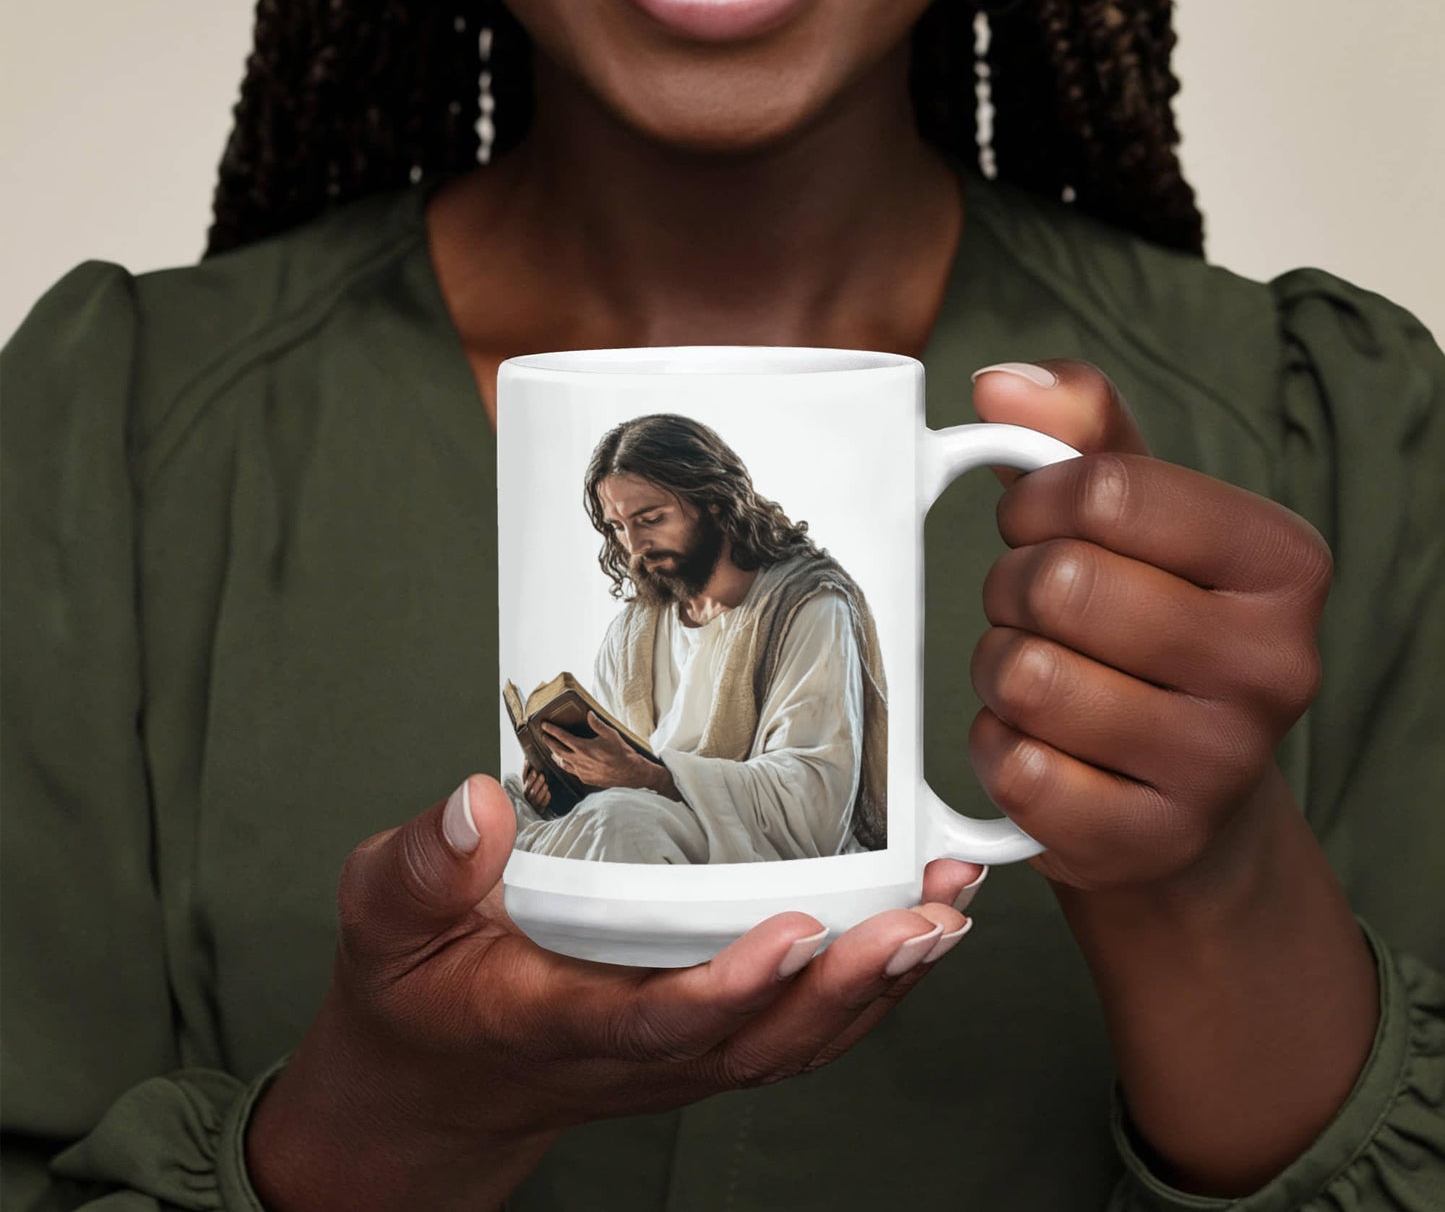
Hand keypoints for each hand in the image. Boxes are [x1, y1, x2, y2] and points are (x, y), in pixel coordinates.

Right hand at [245, 775, 984, 1211]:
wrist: (429, 1085)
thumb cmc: (412, 991)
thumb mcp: (385, 917)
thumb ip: (423, 866)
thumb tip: (478, 803)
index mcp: (554, 1021)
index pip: (655, 1019)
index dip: (732, 987)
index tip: (798, 928)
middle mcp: (632, 1053)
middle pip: (761, 1040)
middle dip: (853, 984)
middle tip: (929, 917)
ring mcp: (674, 1058)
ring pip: (793, 1043)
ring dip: (880, 986)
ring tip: (950, 913)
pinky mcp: (698, 1046)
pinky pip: (792, 1035)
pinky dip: (863, 994)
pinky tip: (913, 941)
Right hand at [522, 762, 550, 811]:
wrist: (537, 808)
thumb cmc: (535, 790)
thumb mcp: (532, 781)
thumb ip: (531, 771)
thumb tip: (529, 757)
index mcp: (524, 785)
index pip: (523, 777)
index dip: (525, 769)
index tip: (530, 763)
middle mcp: (527, 794)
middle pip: (528, 787)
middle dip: (534, 781)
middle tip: (541, 775)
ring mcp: (533, 802)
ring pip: (535, 796)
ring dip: (541, 789)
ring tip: (546, 784)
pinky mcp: (539, 808)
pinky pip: (542, 804)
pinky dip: (545, 798)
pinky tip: (548, 793)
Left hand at [541, 710, 650, 789]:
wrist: (628, 773)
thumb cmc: (621, 753)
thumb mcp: (610, 734)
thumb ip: (597, 724)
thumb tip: (589, 714)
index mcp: (583, 748)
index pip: (562, 737)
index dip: (552, 730)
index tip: (544, 725)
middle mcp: (579, 760)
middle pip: (557, 751)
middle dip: (549, 742)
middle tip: (543, 736)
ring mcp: (581, 771)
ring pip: (562, 763)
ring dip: (555, 756)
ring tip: (552, 752)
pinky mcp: (585, 779)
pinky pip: (571, 771)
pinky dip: (566, 765)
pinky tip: (568, 764)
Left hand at [968, 360, 1332, 893]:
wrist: (1185, 796)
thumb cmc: (1149, 627)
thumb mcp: (1135, 517)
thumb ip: (1077, 430)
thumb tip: (1000, 384)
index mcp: (1281, 560)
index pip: (1103, 489)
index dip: (1035, 503)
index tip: (1037, 526)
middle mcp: (1277, 664)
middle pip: (1059, 583)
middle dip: (1010, 590)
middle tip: (1034, 611)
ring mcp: (1221, 765)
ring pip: (1026, 676)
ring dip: (998, 670)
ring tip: (1037, 676)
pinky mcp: (1154, 841)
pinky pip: (1016, 769)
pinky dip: (1000, 749)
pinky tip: (1042, 747)